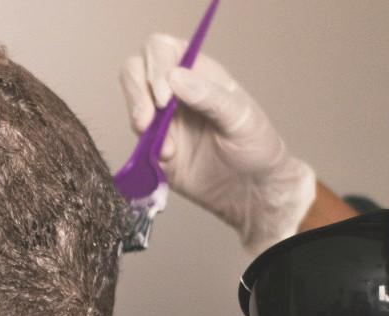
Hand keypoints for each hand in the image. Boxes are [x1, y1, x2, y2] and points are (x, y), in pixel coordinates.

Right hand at [120, 34, 315, 252]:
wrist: (252, 193)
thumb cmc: (256, 148)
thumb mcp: (242, 118)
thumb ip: (210, 97)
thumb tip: (175, 77)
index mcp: (198, 73)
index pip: (161, 50)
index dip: (155, 68)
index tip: (164, 99)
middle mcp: (175, 92)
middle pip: (135, 71)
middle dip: (136, 93)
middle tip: (147, 121)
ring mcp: (162, 120)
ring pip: (132, 105)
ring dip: (139, 122)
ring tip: (164, 147)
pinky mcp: (153, 149)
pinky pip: (135, 142)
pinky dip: (144, 150)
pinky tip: (167, 159)